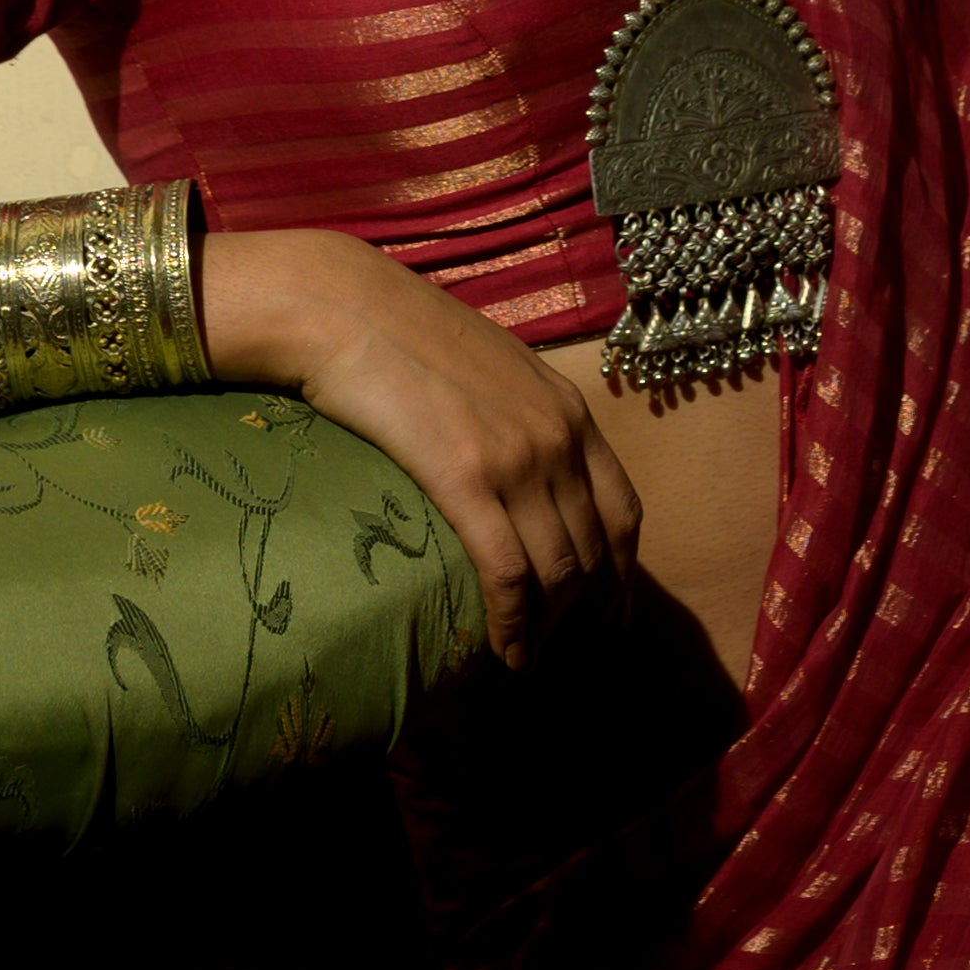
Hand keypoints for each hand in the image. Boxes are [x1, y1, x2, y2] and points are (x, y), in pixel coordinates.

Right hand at [206, 227, 642, 663]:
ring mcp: (517, 459)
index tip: (612, 613)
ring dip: (549, 629)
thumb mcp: (489, 366)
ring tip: (528, 662)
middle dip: (585, 612)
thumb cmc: (403, 332)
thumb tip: (515, 460)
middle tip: (560, 651)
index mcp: (567, 410)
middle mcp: (558, 437)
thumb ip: (517, 413)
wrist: (346, 307)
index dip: (623, 572)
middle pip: (595, 550)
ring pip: (559, 571)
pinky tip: (502, 651)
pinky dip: (512, 623)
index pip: (623, 508)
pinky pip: (507, 573)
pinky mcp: (466, 479)